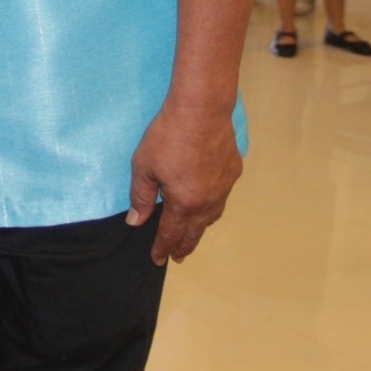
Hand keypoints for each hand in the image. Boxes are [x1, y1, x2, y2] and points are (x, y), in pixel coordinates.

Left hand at [127, 100, 240, 264]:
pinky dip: (213, 205)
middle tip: (178, 257)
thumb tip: (136, 222)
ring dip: (200, 227)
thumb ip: (141, 197)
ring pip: (212, 216)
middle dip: (185, 246)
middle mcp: (208, 202)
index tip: (158, 259)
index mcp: (184, 203)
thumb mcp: (144, 167)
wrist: (201, 110)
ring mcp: (224, 187)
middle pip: (196, 231)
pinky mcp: (233, 171)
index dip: (163, 248)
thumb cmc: (167, 137)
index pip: (172, 234)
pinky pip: (222, 196)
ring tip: (192, 232)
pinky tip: (208, 198)